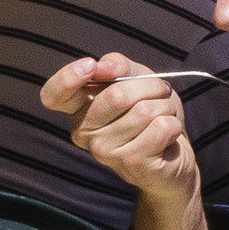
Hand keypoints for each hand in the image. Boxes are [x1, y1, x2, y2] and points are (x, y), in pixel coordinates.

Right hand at [40, 52, 199, 199]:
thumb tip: (101, 67)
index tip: (90, 65)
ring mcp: (105, 152)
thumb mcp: (135, 77)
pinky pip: (161, 128)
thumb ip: (117, 66)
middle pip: (116, 96)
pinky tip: (168, 135)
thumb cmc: (150, 111)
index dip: (68, 77)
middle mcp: (84, 133)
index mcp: (78, 109)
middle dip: (150, 87)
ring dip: (165, 107)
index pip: (53, 95)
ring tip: (164, 117)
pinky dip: (173, 125)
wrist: (175, 149)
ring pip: (144, 112)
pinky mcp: (132, 164)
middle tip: (161, 92)